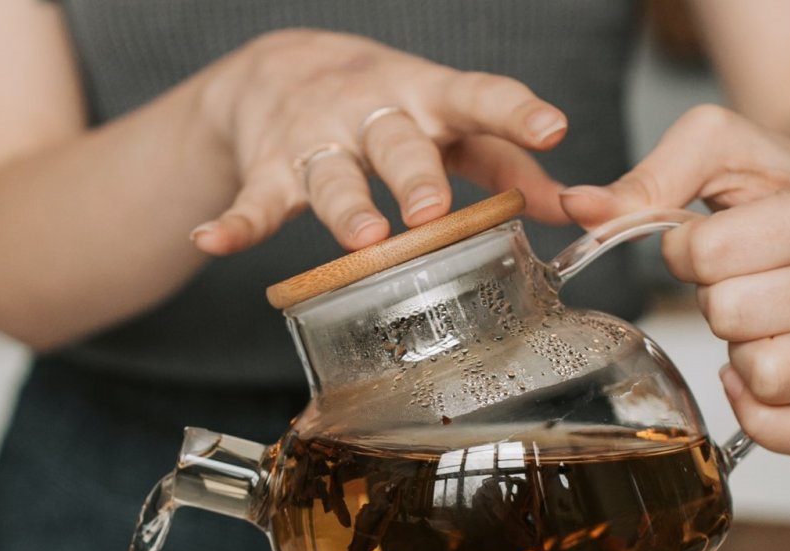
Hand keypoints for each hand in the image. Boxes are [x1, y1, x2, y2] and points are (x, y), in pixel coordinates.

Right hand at [190, 29, 570, 254]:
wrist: (282, 69)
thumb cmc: (393, 109)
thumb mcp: (452, 127)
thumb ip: (510, 166)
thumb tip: (577, 211)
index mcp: (429, 98)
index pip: (478, 98)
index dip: (516, 112)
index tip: (553, 127)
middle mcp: (374, 113)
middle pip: (399, 144)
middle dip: (416, 177)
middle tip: (431, 211)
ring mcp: (318, 139)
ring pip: (331, 176)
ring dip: (344, 206)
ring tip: (359, 237)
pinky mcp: (269, 168)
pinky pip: (253, 201)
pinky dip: (232, 224)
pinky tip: (212, 241)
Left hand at [559, 105, 789, 457]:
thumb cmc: (780, 184)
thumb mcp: (720, 149)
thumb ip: (649, 177)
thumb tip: (579, 207)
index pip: (711, 253)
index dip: (688, 247)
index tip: (712, 235)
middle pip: (730, 314)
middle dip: (712, 294)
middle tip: (740, 275)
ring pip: (761, 373)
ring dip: (735, 346)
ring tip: (755, 313)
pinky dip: (758, 413)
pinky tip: (748, 370)